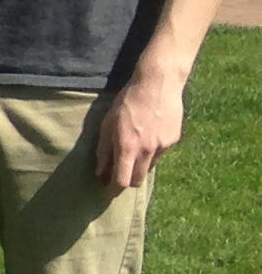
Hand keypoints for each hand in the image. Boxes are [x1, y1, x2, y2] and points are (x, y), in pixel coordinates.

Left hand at [98, 71, 184, 189]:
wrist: (157, 84)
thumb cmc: (127, 102)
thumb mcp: (107, 125)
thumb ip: (103, 151)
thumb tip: (100, 173)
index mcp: (128, 147)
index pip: (122, 181)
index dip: (113, 189)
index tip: (107, 189)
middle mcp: (147, 150)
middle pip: (138, 180)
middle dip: (127, 182)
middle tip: (118, 176)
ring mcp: (163, 145)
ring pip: (149, 167)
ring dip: (140, 165)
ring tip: (134, 148)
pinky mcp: (174, 139)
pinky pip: (160, 153)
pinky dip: (152, 151)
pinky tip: (149, 134)